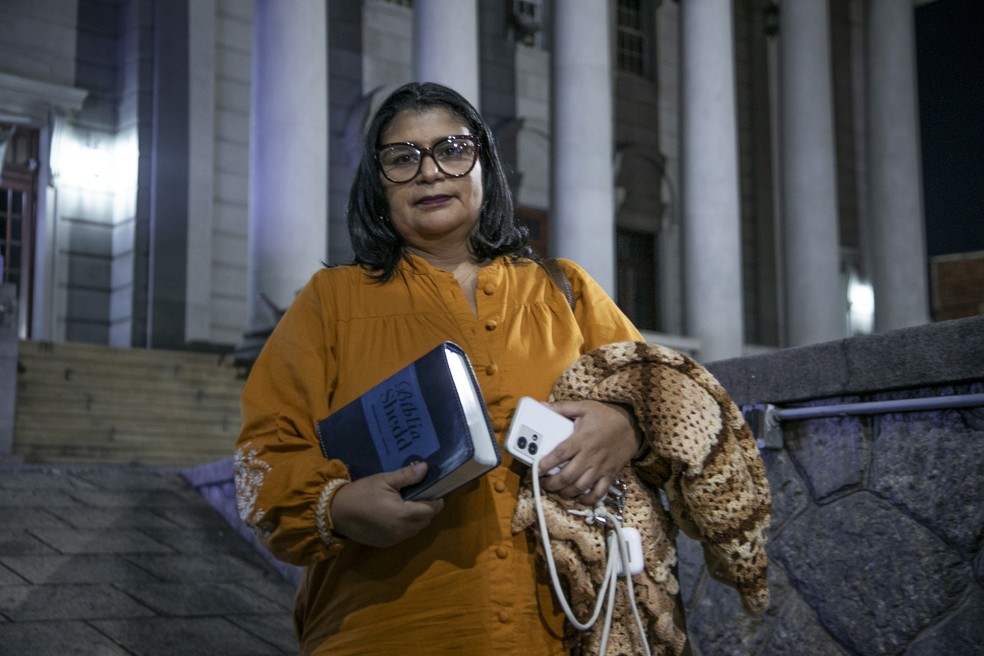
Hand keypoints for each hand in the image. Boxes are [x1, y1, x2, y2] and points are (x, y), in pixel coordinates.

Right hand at [329, 461, 443, 547]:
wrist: (336, 513)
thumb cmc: (361, 493)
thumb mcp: (384, 480)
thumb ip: (407, 476)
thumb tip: (425, 468)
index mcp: (403, 514)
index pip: (431, 510)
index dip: (436, 500)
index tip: (434, 489)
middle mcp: (402, 531)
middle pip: (426, 521)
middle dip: (427, 508)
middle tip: (420, 493)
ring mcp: (394, 539)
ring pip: (416, 529)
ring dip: (417, 518)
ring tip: (408, 503)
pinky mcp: (385, 544)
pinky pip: (404, 535)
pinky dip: (406, 526)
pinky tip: (396, 514)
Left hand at [536, 400, 641, 505]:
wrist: (633, 424)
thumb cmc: (607, 415)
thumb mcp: (584, 407)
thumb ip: (563, 408)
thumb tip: (543, 405)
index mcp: (582, 439)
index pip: (560, 454)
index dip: (546, 464)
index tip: (536, 469)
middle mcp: (590, 456)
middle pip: (568, 476)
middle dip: (552, 484)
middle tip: (544, 484)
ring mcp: (601, 467)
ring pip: (581, 486)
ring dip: (566, 493)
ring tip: (558, 491)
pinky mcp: (610, 474)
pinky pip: (599, 492)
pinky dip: (589, 499)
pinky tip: (580, 499)